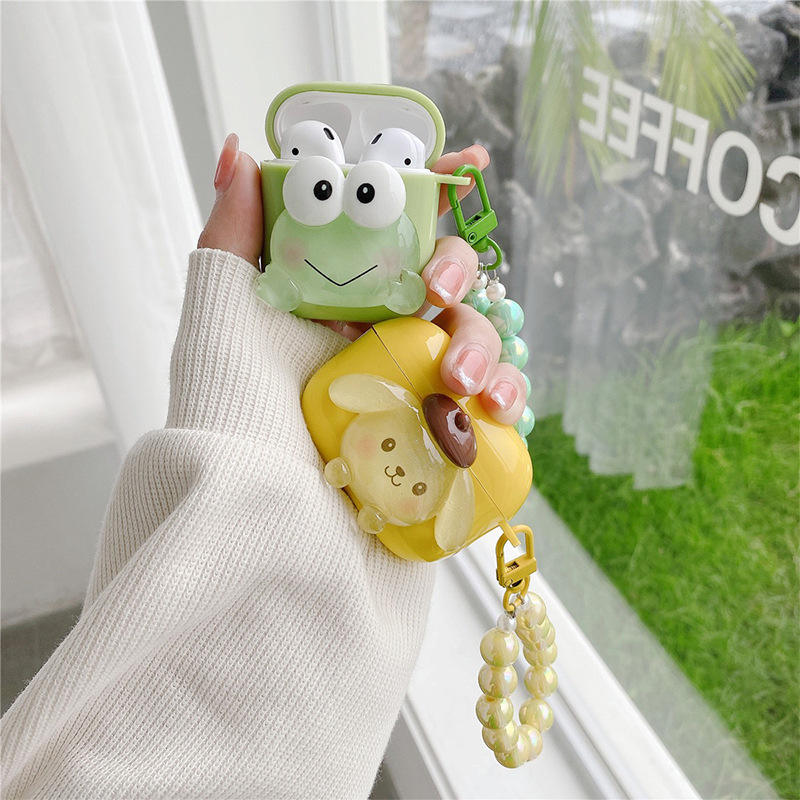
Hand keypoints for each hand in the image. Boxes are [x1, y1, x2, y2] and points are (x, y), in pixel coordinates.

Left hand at [198, 134, 526, 425]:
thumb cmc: (233, 396)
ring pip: (481, 336)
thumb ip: (237, 227)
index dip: (441, 190)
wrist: (252, 488)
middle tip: (434, 295)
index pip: (403, 228)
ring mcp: (416, 377)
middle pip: (452, 277)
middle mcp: (386, 329)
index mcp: (348, 291)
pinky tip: (493, 411)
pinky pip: (493, 403)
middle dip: (457, 273)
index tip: (471, 162)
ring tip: (461, 383)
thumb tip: (238, 148)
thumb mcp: (227, 303)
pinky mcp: (439, 425)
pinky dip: (509, 399)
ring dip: (487, 347)